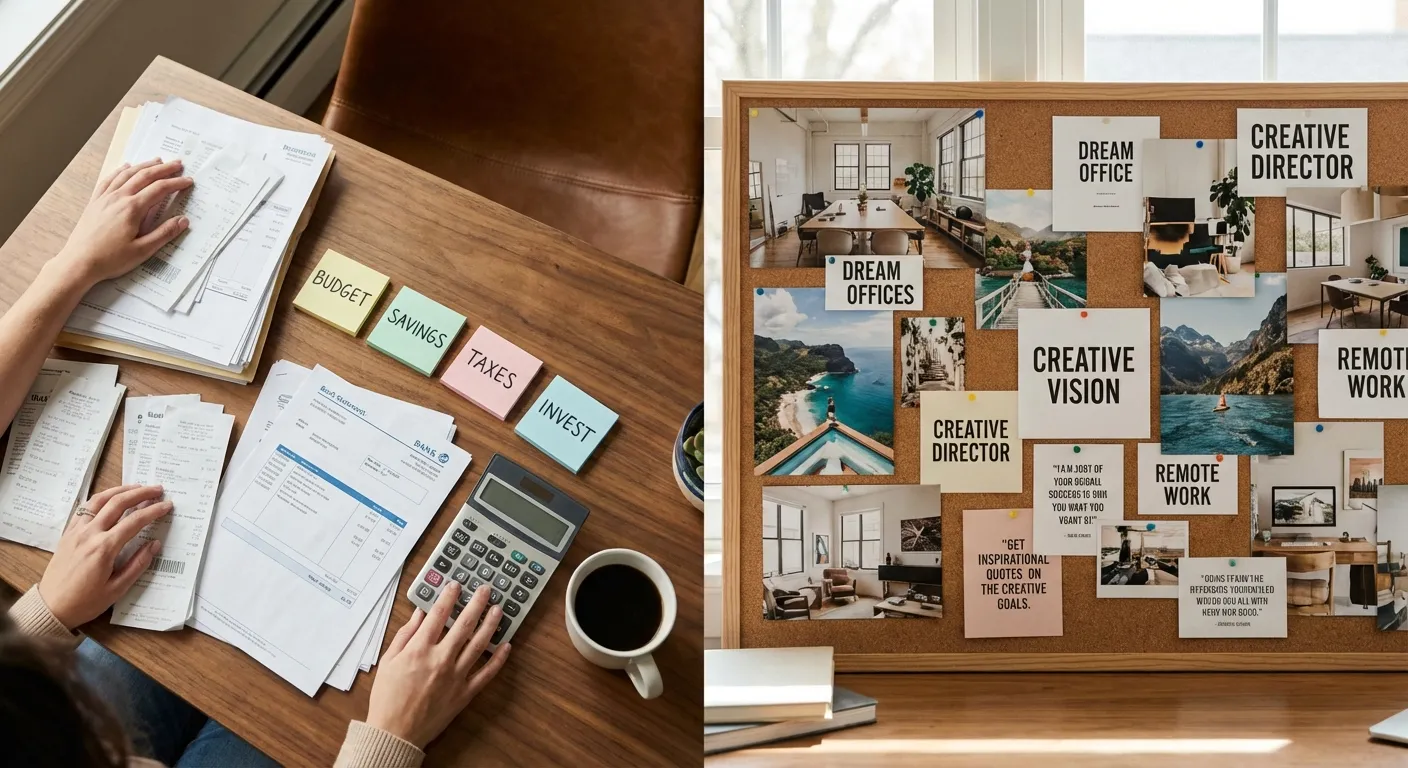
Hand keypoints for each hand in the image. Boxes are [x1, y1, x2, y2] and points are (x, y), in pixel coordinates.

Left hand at [37, 484, 171, 628]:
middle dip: (140, 493)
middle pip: (118, 503)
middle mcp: (89, 534)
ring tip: (136, 487)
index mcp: (104, 548)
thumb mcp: (117, 589)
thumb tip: (154, 544)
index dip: (154, 511)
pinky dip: (100, 499)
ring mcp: (76, 531)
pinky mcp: (68, 534)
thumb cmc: (84, 602)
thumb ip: (137, 564)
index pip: (134, 522)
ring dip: (120, 490)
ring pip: (99, 500)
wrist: (51, 607)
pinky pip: (84, 509)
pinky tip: (110, 499)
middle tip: (157, 489)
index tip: (167, 505)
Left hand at [51, 158, 193, 286]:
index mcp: (132, 209)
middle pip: (144, 176)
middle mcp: (118, 198)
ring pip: (127, 175)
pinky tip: (126, 168)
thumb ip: (164, 234)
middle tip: (177, 164)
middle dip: (163, 169)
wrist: (79, 262)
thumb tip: (183, 221)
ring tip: (157, 161)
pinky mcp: (95, 202)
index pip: (159, 189)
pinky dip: (120, 171)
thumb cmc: (110, 259)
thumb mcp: (143, 250)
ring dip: (144, 166)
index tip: (188, 181)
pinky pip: (109, 180)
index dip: (176, 183)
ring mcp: (105, 198)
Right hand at [367, 583, 511, 748]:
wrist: (395, 732)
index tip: (456, 585)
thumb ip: (405, 635)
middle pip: (464, 624)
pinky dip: (498, 659)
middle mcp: (440, 659)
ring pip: (479, 644)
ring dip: (490, 624)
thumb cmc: (388, 697)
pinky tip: (506, 646)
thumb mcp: (388, 661)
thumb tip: (418, 614)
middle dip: (476, 603)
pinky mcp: (465, 693)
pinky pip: (486, 674)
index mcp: (419, 650)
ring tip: (498, 609)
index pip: (438, 615)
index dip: (448, 596)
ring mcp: (455, 676)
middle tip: (485, 589)